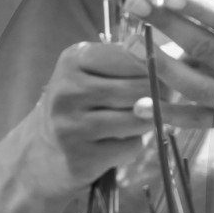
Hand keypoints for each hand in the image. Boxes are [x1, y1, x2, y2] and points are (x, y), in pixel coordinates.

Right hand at [22, 38, 155, 201]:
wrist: (42, 152)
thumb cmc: (79, 106)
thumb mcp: (92, 74)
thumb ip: (128, 65)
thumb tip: (171, 64)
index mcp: (73, 60)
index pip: (131, 56)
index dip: (156, 67)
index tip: (166, 76)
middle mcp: (68, 90)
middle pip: (139, 89)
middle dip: (161, 96)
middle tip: (167, 100)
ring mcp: (71, 125)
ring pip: (138, 120)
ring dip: (149, 122)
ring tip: (142, 120)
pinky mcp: (80, 156)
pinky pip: (130, 147)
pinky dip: (133, 145)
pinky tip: (119, 143)